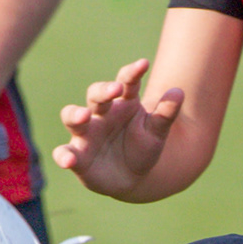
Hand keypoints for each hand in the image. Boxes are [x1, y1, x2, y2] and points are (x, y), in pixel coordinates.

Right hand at [51, 57, 184, 198]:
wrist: (132, 179)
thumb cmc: (143, 148)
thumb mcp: (157, 132)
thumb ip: (166, 113)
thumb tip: (179, 91)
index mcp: (123, 104)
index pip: (126, 83)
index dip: (132, 73)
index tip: (143, 64)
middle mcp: (101, 114)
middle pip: (96, 95)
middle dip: (103, 91)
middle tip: (115, 90)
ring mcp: (86, 134)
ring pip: (73, 117)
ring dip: (75, 114)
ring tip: (84, 116)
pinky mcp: (77, 156)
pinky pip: (65, 152)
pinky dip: (63, 155)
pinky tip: (67, 160)